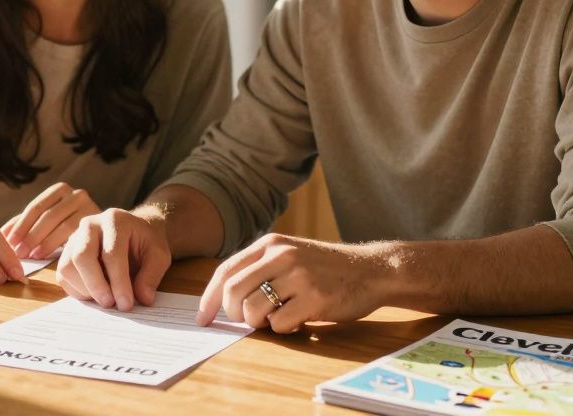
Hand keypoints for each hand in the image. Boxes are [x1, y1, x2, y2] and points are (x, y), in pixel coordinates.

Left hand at [2, 182, 100, 258]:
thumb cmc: (69, 227)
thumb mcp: (47, 222)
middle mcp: (77, 194)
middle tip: (16, 252)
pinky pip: (73, 234)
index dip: (21, 224)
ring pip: (60, 224)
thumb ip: (26, 224)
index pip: (36, 206)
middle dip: (29, 235)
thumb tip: (2, 233)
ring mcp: (89, 207)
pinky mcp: (98, 222)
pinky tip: (43, 255)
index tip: (9, 242)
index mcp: (61, 189)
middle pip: (47, 215)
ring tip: (29, 256)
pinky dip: (54, 245)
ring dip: (41, 241)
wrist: (107, 233)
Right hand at [55, 207, 171, 310]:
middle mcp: (90, 225)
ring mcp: (74, 237)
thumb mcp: (159, 255)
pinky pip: (63, 275)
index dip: (119, 282)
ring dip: (85, 290)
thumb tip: (143, 298)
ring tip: (104, 300)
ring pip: (68, 267)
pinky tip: (95, 295)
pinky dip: (76, 290)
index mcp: (115, 220)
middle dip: (96, 285)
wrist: (133, 231)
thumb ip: (152, 276)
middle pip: (82, 256)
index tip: (126, 304)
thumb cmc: (145, 242)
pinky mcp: (66, 252)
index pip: (112, 253)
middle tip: (110, 304)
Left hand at [196, 233, 390, 332]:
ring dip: (260, 323)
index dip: (209, 298)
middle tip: (247, 321)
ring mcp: (299, 275)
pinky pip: (279, 324)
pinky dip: (284, 328)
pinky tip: (299, 319)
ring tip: (279, 316)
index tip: (202, 318)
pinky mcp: (315, 298)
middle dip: (233, 314)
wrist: (371, 270)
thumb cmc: (325, 268)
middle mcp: (281, 255)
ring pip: (253, 310)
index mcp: (270, 243)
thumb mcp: (290, 255)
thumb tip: (223, 299)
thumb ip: (259, 269)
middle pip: (233, 292)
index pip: (225, 271)